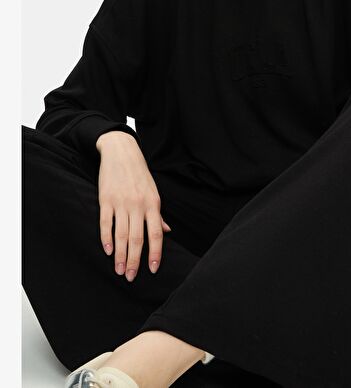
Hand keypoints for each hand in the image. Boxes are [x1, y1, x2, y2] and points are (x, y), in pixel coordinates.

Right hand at [96, 131, 171, 280]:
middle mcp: (138, 205)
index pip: (155, 234)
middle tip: (130, 277)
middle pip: (136, 238)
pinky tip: (107, 251)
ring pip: (121, 235)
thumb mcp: (153, 191)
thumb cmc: (139, 174)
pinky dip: (106, 238)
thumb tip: (167, 232)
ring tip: (118, 270)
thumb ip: (158, 214)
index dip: (155, 253)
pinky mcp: (106, 200)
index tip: (153, 269)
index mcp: (153, 203)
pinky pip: (106, 223)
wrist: (121, 152)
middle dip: (134, 260)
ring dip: (119, 255)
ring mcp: (121, 202)